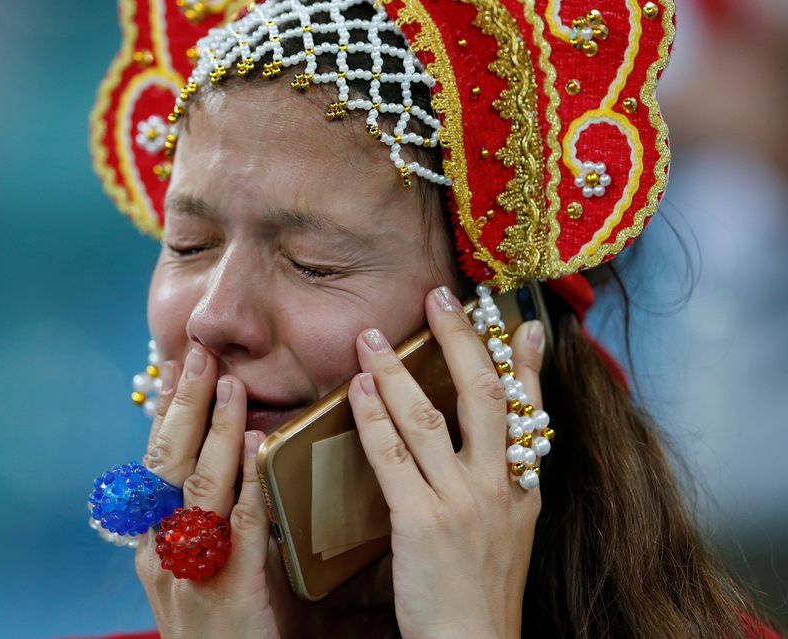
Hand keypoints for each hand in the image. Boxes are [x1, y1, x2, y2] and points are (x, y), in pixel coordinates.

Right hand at [136, 346, 280, 638]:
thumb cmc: (222, 625)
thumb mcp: (202, 564)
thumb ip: (212, 515)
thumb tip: (236, 454)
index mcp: (150, 540)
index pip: (153, 462)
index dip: (164, 411)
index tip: (173, 365)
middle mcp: (158, 549)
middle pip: (166, 463)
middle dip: (184, 405)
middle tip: (199, 355)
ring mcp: (187, 569)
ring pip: (197, 487)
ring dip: (215, 430)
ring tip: (229, 384)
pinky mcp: (226, 588)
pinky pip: (238, 525)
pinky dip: (247, 482)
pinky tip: (256, 446)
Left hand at [348, 286, 544, 638]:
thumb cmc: (484, 591)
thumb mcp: (513, 530)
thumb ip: (509, 480)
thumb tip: (500, 441)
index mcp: (525, 487)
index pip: (530, 408)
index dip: (525, 360)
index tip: (517, 317)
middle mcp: (499, 486)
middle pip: (484, 394)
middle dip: (461, 339)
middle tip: (439, 296)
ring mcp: (461, 502)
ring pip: (428, 417)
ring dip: (396, 370)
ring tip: (372, 337)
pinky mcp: (421, 523)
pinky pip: (392, 457)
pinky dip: (373, 417)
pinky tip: (358, 389)